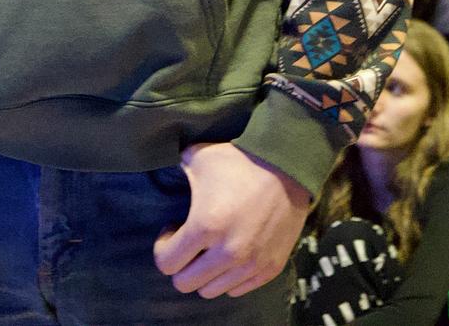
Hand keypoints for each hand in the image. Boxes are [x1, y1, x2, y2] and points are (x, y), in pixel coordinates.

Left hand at [153, 142, 309, 298]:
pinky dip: (228, 276)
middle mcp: (228, 252)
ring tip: (210, 249)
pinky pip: (237, 289)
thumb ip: (174, 169)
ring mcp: (251, 264)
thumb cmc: (239, 161)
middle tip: (189, 243)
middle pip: (186, 284)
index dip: (163, 247)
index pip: (167, 264)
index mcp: (205, 226)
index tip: (172, 231)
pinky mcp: (270, 269)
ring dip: (204, 273)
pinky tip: (230, 252)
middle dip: (181, 265)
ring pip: (211, 291)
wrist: (287, 167)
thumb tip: (161, 174)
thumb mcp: (198, 157)